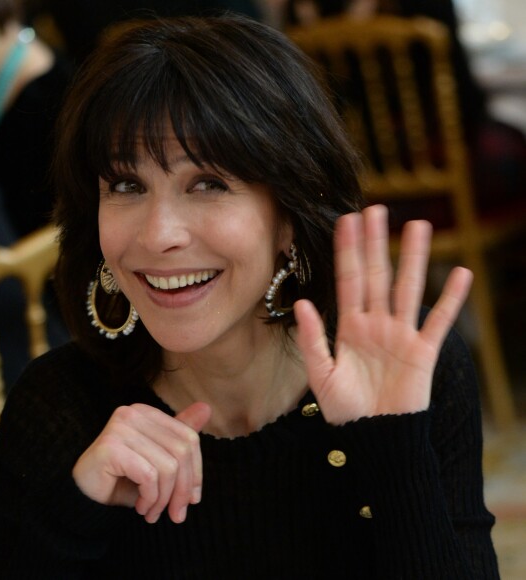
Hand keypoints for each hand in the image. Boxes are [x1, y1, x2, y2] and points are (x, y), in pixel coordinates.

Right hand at [72, 402, 210, 523]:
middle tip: (176, 514)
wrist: (85, 499)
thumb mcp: (158, 460)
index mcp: (147, 413)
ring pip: (168, 467)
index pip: (189, 438)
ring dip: (164, 499)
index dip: (196, 471)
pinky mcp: (110, 447)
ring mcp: (120, 427)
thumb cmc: (123, 480)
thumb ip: (180, 437)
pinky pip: (148, 476)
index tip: (193, 499)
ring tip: (153, 512)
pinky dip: (150, 498)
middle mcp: (133, 413)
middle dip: (183, 489)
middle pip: (182, 452)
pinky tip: (140, 507)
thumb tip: (207, 408)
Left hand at [294, 204, 472, 424]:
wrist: (373, 436)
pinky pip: (440, 321)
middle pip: (377, 275)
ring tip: (418, 226)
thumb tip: (302, 302)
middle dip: (376, 243)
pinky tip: (461, 273)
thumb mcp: (321, 373)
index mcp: (350, 326)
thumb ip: (312, 337)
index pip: (347, 280)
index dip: (346, 251)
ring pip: (408, 288)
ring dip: (414, 258)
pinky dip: (452, 299)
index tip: (345, 221)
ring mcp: (401, 334)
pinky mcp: (423, 352)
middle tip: (376, 209)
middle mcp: (376, 323)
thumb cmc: (345, 408)